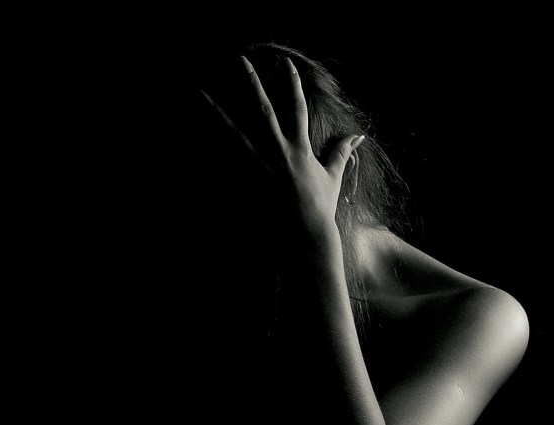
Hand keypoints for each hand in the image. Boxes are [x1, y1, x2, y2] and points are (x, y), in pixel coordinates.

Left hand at [201, 56, 363, 229]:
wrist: (306, 236)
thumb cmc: (320, 207)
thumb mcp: (333, 176)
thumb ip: (341, 152)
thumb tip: (358, 136)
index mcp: (300, 149)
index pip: (297, 108)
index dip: (291, 83)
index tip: (283, 62)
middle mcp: (279, 153)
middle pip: (263, 110)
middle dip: (252, 84)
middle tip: (240, 60)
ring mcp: (261, 168)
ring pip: (235, 133)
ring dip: (217, 112)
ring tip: (201, 94)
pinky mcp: (248, 184)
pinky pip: (226, 164)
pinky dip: (211, 150)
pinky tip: (194, 134)